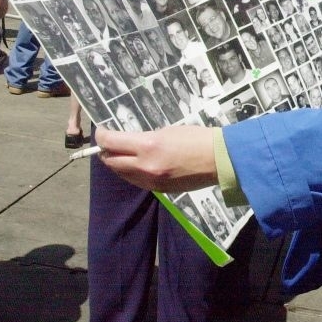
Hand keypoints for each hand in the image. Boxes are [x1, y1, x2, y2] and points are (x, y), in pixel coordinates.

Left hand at [96, 125, 217, 191]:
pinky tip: (137, 165)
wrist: (219, 159)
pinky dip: (131, 173)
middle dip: (106, 151)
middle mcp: (145, 166)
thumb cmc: (197, 137)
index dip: (102, 136)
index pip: (111, 142)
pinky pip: (137, 181)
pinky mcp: (160, 190)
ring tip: (121, 154)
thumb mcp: (167, 131)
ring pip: (122, 174)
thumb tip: (129, 143)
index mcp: (148, 145)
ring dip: (117, 163)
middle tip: (108, 144)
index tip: (102, 131)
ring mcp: (152, 181)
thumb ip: (145, 139)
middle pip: (111, 161)